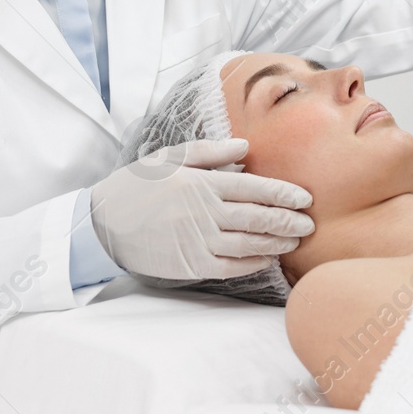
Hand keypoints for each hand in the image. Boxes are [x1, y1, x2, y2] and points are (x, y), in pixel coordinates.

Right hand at [90, 137, 313, 280]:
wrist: (103, 223)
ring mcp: (198, 241)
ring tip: (294, 241)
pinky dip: (252, 263)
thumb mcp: (170, 157)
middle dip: (289, 221)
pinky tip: (266, 258)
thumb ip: (211, 152)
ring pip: (249, 243)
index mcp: (202, 183)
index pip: (255, 188)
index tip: (305, 198)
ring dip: (276, 243)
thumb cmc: (138, 185)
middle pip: (258, 217)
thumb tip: (246, 147)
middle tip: (309, 224)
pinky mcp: (190, 264)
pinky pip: (230, 266)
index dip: (284, 194)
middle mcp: (204, 212)